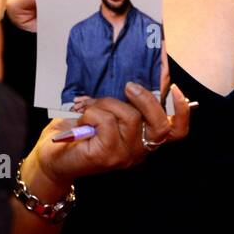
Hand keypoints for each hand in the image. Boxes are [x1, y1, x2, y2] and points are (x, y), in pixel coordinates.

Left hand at [29, 82, 193, 194]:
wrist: (51, 158)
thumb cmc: (79, 131)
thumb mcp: (108, 113)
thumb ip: (125, 102)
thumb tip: (135, 75)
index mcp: (143, 140)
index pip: (175, 131)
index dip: (182, 111)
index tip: (176, 89)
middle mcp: (139, 151)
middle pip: (161, 125)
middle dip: (147, 100)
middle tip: (128, 86)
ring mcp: (124, 156)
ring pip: (130, 116)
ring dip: (107, 103)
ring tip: (90, 107)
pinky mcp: (107, 155)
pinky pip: (107, 121)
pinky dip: (92, 112)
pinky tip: (82, 119)